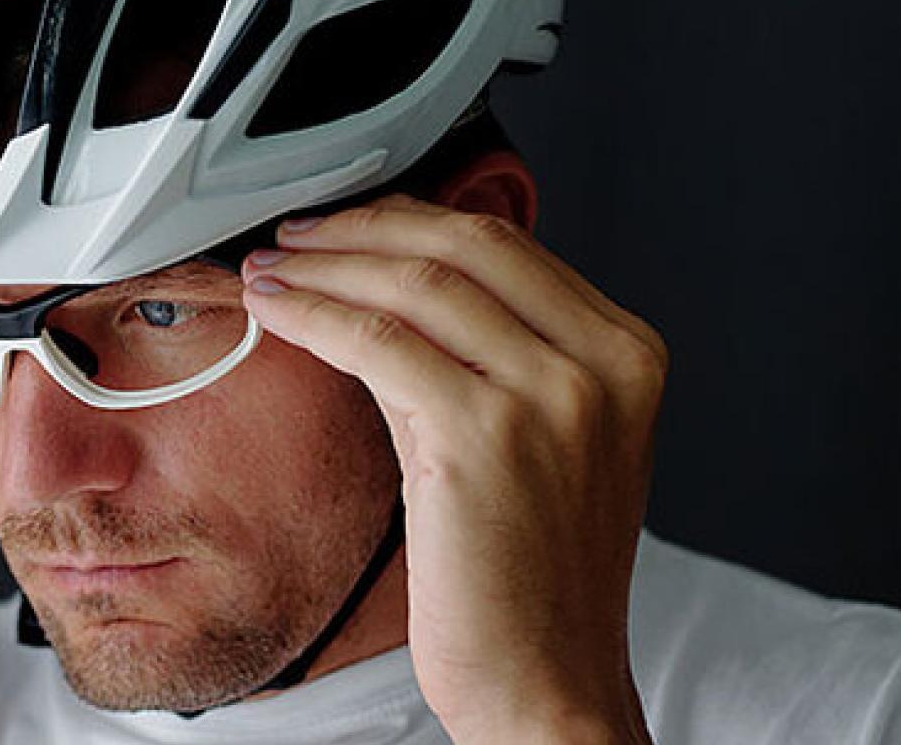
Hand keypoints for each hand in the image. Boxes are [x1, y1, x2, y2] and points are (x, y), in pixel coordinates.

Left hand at [239, 195, 665, 743]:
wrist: (545, 682)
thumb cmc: (532, 574)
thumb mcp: (540, 438)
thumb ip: (486, 354)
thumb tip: (385, 281)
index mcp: (628, 354)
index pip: (508, 244)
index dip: (412, 219)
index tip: (350, 222)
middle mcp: (603, 366)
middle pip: (464, 245)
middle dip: (364, 226)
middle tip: (297, 232)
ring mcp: (551, 398)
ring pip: (414, 285)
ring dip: (325, 267)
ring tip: (271, 270)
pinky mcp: (484, 437)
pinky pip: (378, 345)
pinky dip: (315, 316)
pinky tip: (278, 312)